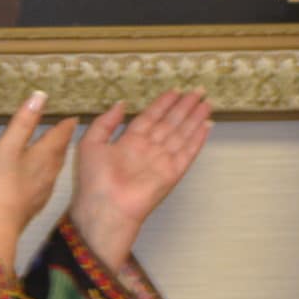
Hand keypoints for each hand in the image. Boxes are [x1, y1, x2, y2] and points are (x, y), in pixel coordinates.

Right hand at [0, 90, 77, 266]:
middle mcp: (49, 173)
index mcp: (45, 155)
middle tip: (64, 130)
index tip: (73, 117)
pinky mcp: (33, 205)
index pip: (61, 135)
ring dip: (53, 157)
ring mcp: (43, 191)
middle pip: (59, 152)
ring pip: (53, 169)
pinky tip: (36, 177)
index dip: (66, 125)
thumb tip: (40, 95)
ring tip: (50, 150)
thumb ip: (23, 121)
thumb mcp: (8, 145)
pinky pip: (44, 182)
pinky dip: (43, 173)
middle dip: (62, 140)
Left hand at [67, 89, 211, 269]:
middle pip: (170, 123)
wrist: (105, 208)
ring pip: (181, 134)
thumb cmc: (94, 179)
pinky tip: (206, 127)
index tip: (176, 90)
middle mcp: (148, 149)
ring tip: (207, 103)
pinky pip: (187, 153)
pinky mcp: (172, 173)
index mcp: (129, 142)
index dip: (164, 103)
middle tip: (199, 91)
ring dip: (194, 119)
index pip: (151, 117)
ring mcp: (161, 161)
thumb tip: (122, 103)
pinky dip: (197, 140)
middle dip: (185, 107)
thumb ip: (106, 121)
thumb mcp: (91, 143)